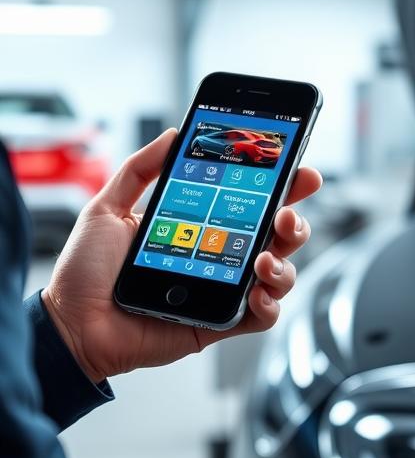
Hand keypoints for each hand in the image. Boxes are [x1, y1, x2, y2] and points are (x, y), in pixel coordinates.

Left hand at [41, 129, 322, 382]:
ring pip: (280, 273)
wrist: (72, 325)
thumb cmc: (86, 272)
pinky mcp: (223, 322)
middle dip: (295, 222)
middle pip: (279, 236)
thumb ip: (140, 170)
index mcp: (204, 226)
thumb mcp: (107, 208)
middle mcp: (222, 256)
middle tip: (285, 216)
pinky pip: (264, 315)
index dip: (284, 186)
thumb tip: (173, 133)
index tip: (299, 170)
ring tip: (262, 260)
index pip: (254, 201)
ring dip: (284, 263)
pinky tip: (256, 294)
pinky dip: (270, 304)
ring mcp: (226, 290)